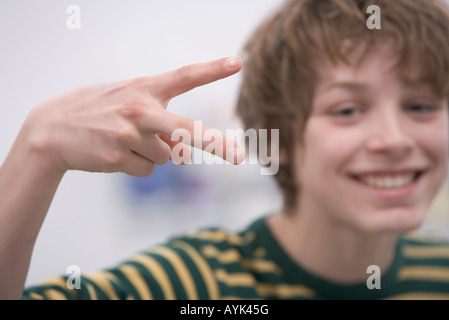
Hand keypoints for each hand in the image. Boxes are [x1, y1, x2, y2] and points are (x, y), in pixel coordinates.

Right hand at [23, 57, 244, 176]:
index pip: (183, 76)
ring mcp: (128, 134)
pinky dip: (137, 166)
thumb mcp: (127, 103)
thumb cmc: (97, 112)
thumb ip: (159, 120)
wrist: (51, 129)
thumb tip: (182, 149)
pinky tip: (115, 154)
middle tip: (240, 157)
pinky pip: (147, 170)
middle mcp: (140, 109)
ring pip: (166, 156)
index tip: (236, 63)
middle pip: (187, 130)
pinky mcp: (118, 157)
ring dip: (153, 154)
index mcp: (144, 88)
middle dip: (216, 144)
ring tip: (123, 142)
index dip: (211, 69)